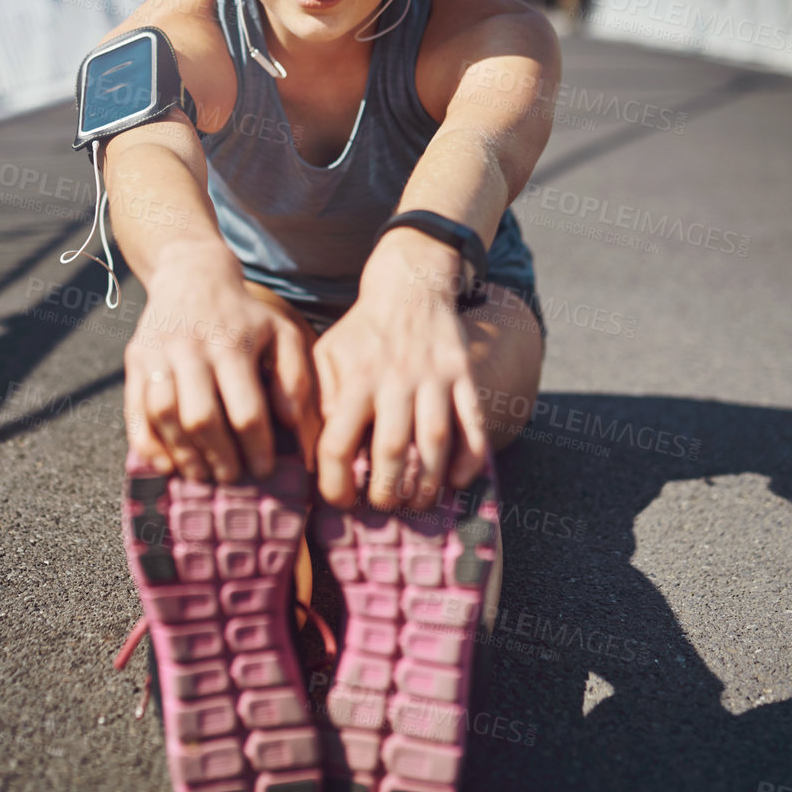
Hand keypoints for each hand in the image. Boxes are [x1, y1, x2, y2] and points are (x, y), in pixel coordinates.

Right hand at [123, 241, 320, 482]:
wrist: (192, 273)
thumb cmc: (245, 315)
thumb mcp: (281, 333)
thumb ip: (295, 378)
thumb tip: (291, 427)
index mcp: (233, 344)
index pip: (246, 410)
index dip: (256, 447)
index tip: (265, 470)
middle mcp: (192, 349)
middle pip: (201, 417)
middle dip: (219, 457)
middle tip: (233, 477)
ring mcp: (158, 353)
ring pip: (164, 415)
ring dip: (183, 453)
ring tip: (203, 474)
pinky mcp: (135, 359)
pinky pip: (135, 410)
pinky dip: (147, 444)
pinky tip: (166, 463)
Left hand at [312, 232, 488, 509]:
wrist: (411, 285)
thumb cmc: (363, 329)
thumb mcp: (328, 354)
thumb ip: (320, 399)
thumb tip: (318, 451)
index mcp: (355, 379)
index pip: (338, 443)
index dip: (335, 482)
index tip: (339, 500)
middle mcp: (395, 380)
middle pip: (391, 450)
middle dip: (386, 491)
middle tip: (382, 506)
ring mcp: (434, 378)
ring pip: (435, 441)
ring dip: (427, 482)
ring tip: (417, 503)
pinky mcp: (464, 375)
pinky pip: (474, 423)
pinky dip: (471, 458)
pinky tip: (458, 480)